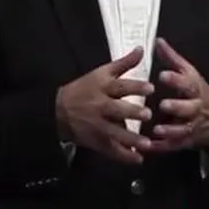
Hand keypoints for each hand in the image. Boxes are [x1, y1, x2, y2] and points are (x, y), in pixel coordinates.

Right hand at [55, 47, 153, 163]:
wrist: (59, 110)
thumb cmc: (84, 88)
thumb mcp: (101, 73)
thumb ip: (124, 63)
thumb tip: (142, 49)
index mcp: (102, 87)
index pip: (119, 86)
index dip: (134, 87)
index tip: (150, 88)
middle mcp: (100, 106)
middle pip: (116, 109)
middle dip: (131, 112)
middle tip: (148, 114)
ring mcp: (97, 125)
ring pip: (114, 133)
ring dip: (130, 139)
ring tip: (147, 144)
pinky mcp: (96, 140)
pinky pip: (110, 149)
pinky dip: (124, 156)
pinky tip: (138, 159)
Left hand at [149, 38, 208, 151]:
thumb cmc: (198, 92)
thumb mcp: (190, 74)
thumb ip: (173, 59)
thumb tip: (158, 41)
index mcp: (195, 89)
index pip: (188, 83)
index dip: (176, 80)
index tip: (163, 75)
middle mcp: (196, 108)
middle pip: (189, 108)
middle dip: (177, 107)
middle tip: (163, 105)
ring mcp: (193, 126)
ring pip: (184, 130)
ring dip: (171, 130)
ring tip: (157, 129)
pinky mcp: (187, 141)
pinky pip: (176, 145)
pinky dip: (163, 147)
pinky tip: (150, 147)